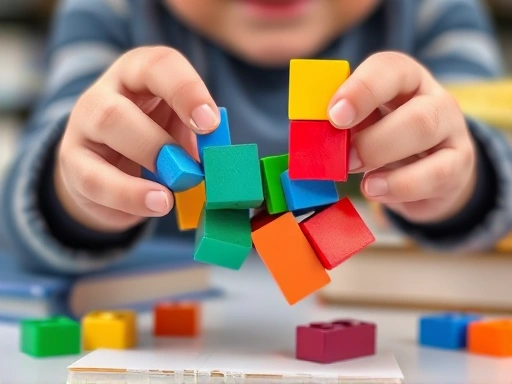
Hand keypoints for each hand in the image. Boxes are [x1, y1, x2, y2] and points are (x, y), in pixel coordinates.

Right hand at [55, 46, 218, 232]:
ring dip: (144, 165)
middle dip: (159, 141)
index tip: (210, 123)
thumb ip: (198, 137)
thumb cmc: (156, 139)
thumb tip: (216, 157)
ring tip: (170, 196)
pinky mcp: (73, 162)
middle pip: (120, 106)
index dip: (187, 91)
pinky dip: (129, 196)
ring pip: (105, 131)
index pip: (159, 65)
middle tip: (191, 171)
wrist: (112, 169)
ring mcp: (83, 125)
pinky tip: (156, 204)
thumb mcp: (181, 130)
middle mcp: (106, 92)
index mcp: (140, 74)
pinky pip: (95, 180)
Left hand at [328, 52, 475, 223]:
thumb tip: (310, 134)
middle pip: (413, 108)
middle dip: (373, 137)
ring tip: (363, 181)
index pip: (388, 69)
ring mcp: (451, 130)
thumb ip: (342, 125)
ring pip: (426, 132)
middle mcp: (433, 98)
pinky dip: (402, 186)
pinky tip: (377, 190)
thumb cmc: (385, 139)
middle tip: (346, 159)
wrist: (427, 171)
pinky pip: (437, 174)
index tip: (334, 116)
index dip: (359, 90)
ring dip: (385, 157)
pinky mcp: (458, 164)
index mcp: (403, 79)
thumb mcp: (362, 125)